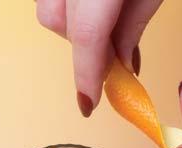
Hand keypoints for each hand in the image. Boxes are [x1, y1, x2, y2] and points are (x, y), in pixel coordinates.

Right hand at [36, 0, 162, 116]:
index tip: (88, 104)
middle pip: (57, 22)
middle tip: (112, 55)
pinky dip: (66, 9)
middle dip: (84, 45)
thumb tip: (121, 64)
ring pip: (48, 9)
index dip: (88, 74)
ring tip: (103, 25)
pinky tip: (90, 7)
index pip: (87, 34)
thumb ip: (132, 28)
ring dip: (71, 26)